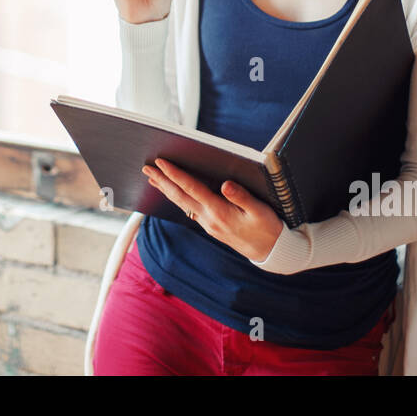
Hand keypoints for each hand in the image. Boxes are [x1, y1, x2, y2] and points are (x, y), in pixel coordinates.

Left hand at [142, 157, 285, 262]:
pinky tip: (173, 193)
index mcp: (220, 211)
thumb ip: (242, 197)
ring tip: (152, 178)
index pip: (192, 189)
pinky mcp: (210, 226)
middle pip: (179, 197)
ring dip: (166, 189)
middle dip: (162, 181)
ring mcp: (208, 224)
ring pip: (181, 204)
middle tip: (146, 167)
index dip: (176, 175)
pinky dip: (177, 198)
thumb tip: (225, 184)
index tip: (162, 163)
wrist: (270, 253)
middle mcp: (209, 218)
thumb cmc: (267, 229)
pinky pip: (188, 209)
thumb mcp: (260, 211)